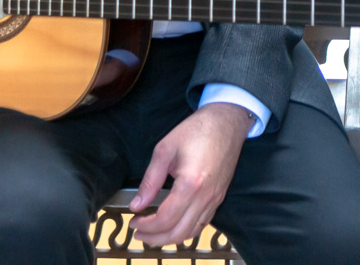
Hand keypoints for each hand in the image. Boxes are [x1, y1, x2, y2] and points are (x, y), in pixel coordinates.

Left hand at [129, 104, 254, 246]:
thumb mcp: (165, 149)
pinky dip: (185, 230)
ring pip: (192, 232)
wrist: (227, 121)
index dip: (146, 225)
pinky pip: (202, 223)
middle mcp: (205, 197)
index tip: (133, 221)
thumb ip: (150, 180)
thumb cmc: (197, 130)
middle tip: (138, 232)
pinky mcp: (219, 197)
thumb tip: (137, 204)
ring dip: (170, 238)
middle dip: (155, 238)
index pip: (165, 219)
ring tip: (153, 232)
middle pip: (178, 233)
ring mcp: (215, 199)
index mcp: (191, 184)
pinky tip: (174, 223)